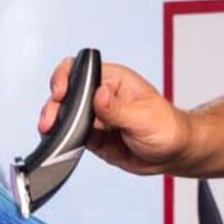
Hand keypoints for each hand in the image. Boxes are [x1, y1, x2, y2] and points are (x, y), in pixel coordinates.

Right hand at [38, 57, 191, 176]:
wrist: (174, 153)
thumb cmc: (167, 127)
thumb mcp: (143, 118)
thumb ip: (117, 109)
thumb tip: (98, 95)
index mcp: (114, 80)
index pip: (81, 69)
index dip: (65, 77)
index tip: (61, 93)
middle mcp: (101, 96)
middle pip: (68, 92)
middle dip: (54, 105)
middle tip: (50, 120)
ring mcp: (96, 116)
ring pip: (65, 115)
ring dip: (55, 122)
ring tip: (49, 131)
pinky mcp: (93, 136)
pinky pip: (71, 135)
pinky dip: (62, 139)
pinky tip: (59, 143)